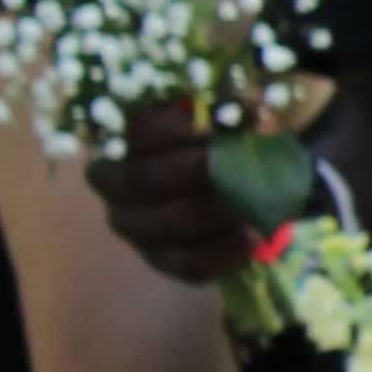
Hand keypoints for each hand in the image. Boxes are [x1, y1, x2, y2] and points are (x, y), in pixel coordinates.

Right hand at [88, 96, 262, 285]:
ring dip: (217, 211)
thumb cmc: (216, 140)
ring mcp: (135, 228)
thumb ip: (230, 108)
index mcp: (122, 139)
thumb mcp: (223, 116)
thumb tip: (250, 107)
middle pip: (146, 178)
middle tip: (238, 166)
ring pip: (170, 222)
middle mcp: (115, 187)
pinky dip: (225, 250)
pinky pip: (188, 263)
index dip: (175, 128)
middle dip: (198, 170)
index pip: (136, 130)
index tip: (215, 127)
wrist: (229, 185)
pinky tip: (254, 236)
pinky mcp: (162, 260)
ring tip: (255, 203)